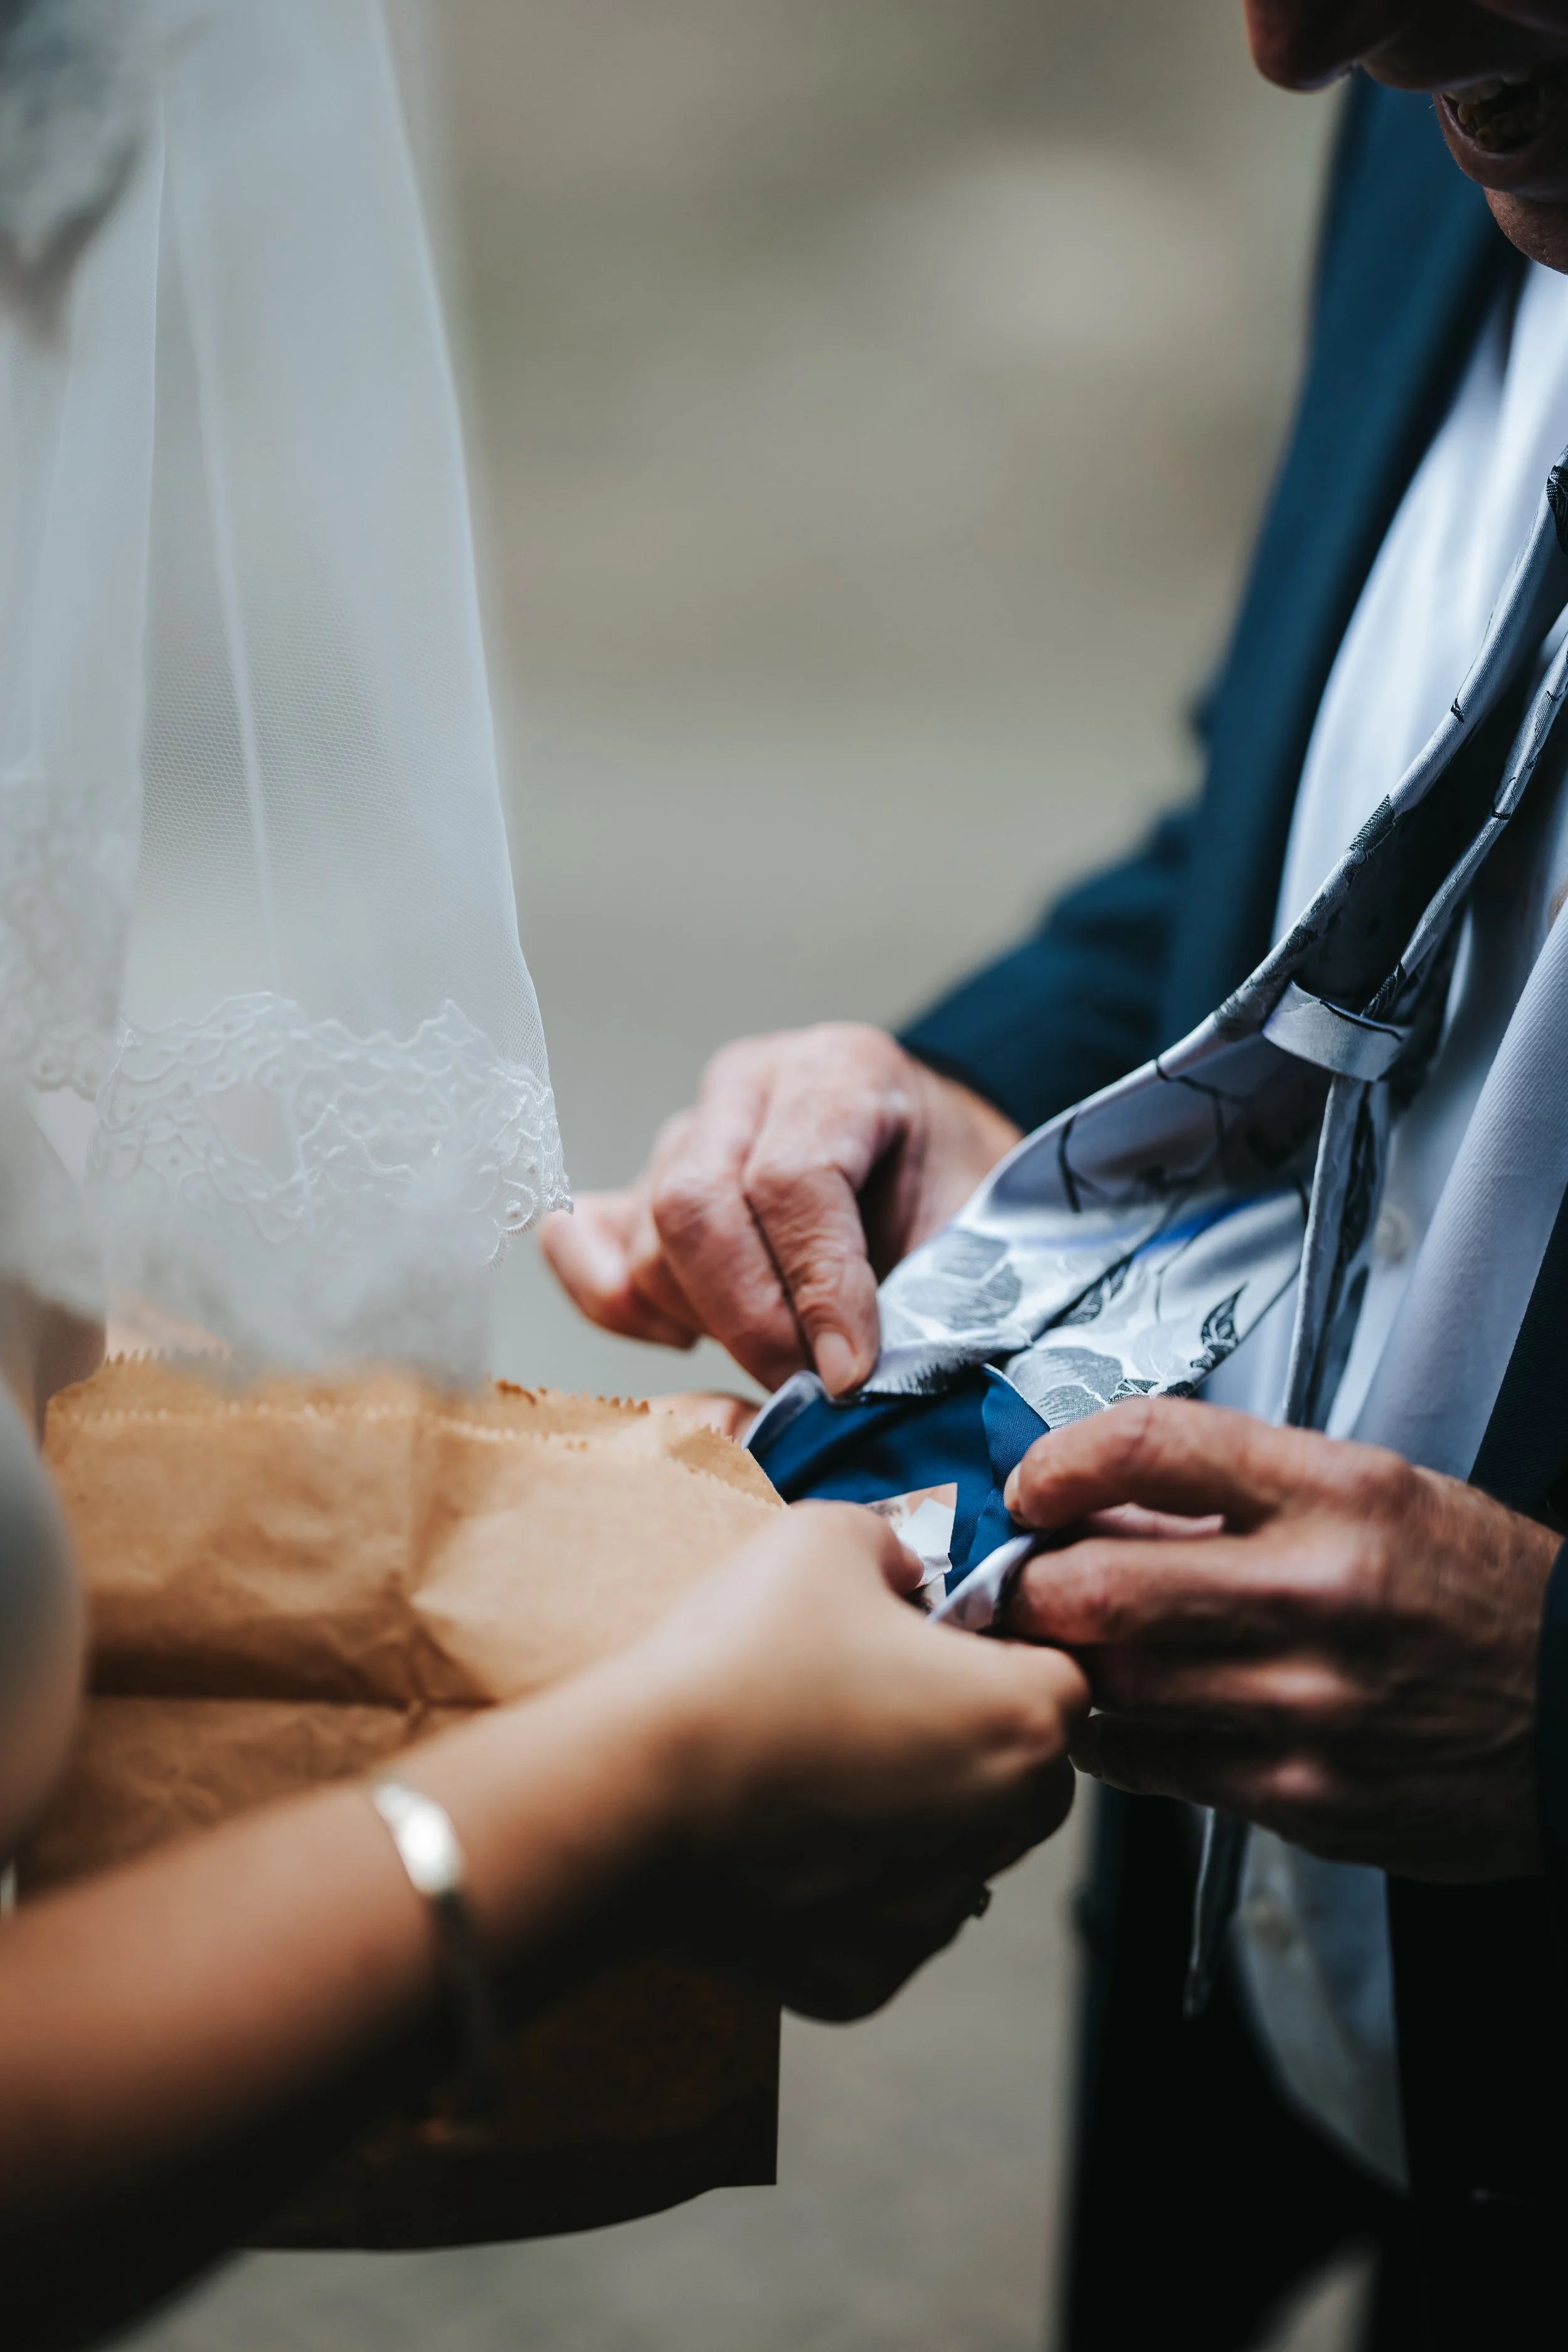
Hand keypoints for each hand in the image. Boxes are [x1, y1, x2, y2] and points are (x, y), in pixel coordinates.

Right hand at [540, 1025, 1019, 1394]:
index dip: (817, 1289)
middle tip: (804, 1391)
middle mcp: (750, 1085)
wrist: (935, 1162)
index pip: (794, 1179)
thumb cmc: (956, 1198)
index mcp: (843, 1073)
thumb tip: (855, 1385)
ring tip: (782, 1359)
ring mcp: (684, 1130)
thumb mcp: (971, 1229)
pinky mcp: (638, 1181)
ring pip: (646, 1240)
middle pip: (694, 1203)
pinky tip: (686, 1334)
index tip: (847, 1376)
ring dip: (705, 1325)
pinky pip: (587, 1247)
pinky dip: (621, 1307)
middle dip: (747, 1321)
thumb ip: (923, 1292)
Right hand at [635, 1503, 1086, 2014]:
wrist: (630, 1798)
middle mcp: (1001, 1832)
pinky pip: (883, 1922)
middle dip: (973, 1732)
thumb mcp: (824, 1536)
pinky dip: (848, 1886)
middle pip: (1025, 1774)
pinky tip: (782, 1839)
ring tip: (817, 1763)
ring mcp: (932, 1918)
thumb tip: (906, 1572)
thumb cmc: (736, 1663)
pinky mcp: (866, 1978)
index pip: (1067, 1677)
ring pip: (957, 1852)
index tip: (940, 1635)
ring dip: (916, 1812)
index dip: (1005, 1646)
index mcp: (1022, 1722)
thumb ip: (894, 1543)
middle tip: (877, 1694)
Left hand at [1000, 1397, 1561, 1882]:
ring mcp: (1310, 1705)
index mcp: (1338, 1493)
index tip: (1033, 1485)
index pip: (1150, 1445)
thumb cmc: (1476, 1592)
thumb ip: (1234, 1494)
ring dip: (1060, 1663)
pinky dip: (1112, 1738)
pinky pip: (1156, 1766)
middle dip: (1029, 1584)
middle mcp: (1318, 1593)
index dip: (1059, 1462)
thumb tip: (1098, 1503)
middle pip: (1098, 1582)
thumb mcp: (1376, 1495)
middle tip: (1014, 1581)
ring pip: (1112, 1682)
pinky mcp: (1306, 1798)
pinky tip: (1116, 1717)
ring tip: (1059, 1646)